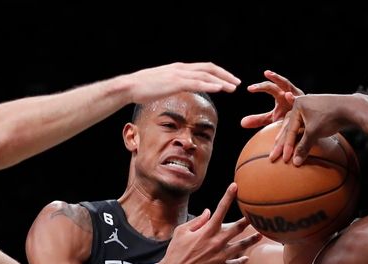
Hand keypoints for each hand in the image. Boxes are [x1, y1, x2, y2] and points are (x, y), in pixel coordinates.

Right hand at [125, 62, 240, 103]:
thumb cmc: (143, 88)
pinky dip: (210, 85)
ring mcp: (179, 75)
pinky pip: (197, 83)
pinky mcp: (175, 83)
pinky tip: (220, 89)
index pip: (203, 68)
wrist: (130, 86)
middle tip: (237, 83)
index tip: (228, 80)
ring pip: (206, 76)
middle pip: (209, 68)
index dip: (218, 73)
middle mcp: (181, 69)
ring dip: (222, 81)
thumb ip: (173, 85)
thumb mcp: (162, 85)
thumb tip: (180, 91)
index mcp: (179, 69)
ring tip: (233, 88)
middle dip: (225, 75)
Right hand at [153, 183, 261, 263]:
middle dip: (248, 219)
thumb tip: (208, 212)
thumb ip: (197, 221)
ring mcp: (220, 257)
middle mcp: (216, 243)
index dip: (228, 196)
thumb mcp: (181, 232)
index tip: (235, 186)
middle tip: (257, 214)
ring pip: (241, 246)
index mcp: (206, 231)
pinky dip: (241, 260)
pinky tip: (246, 257)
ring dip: (251, 240)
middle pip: (237, 228)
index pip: (220, 210)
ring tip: (260, 235)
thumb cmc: (175, 252)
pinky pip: (235, 263)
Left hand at [241, 70, 303, 128]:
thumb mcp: (273, 118)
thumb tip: (242, 123)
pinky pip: (300, 102)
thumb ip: (259, 119)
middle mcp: (290, 93)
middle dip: (274, 78)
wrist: (306, 123)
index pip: (269, 87)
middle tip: (266, 73)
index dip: (260, 87)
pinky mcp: (306, 105)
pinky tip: (289, 96)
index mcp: (280, 94)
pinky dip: (295, 99)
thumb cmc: (289, 118)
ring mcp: (300, 98)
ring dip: (288, 87)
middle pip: (281, 83)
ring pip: (292, 89)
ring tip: (282, 87)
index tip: (249, 89)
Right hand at [269, 94, 352, 165]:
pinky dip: (298, 132)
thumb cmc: (331, 118)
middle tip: (273, 155)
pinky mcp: (317, 111)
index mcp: (298, 105)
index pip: (290, 130)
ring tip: (279, 145)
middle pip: (289, 127)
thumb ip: (304, 147)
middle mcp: (301, 103)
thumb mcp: (314, 133)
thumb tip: (295, 162)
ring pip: (295, 125)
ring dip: (288, 136)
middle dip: (281, 142)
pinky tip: (295, 137)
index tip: (283, 159)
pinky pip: (303, 123)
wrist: (351, 108)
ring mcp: (309, 106)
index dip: (286, 146)